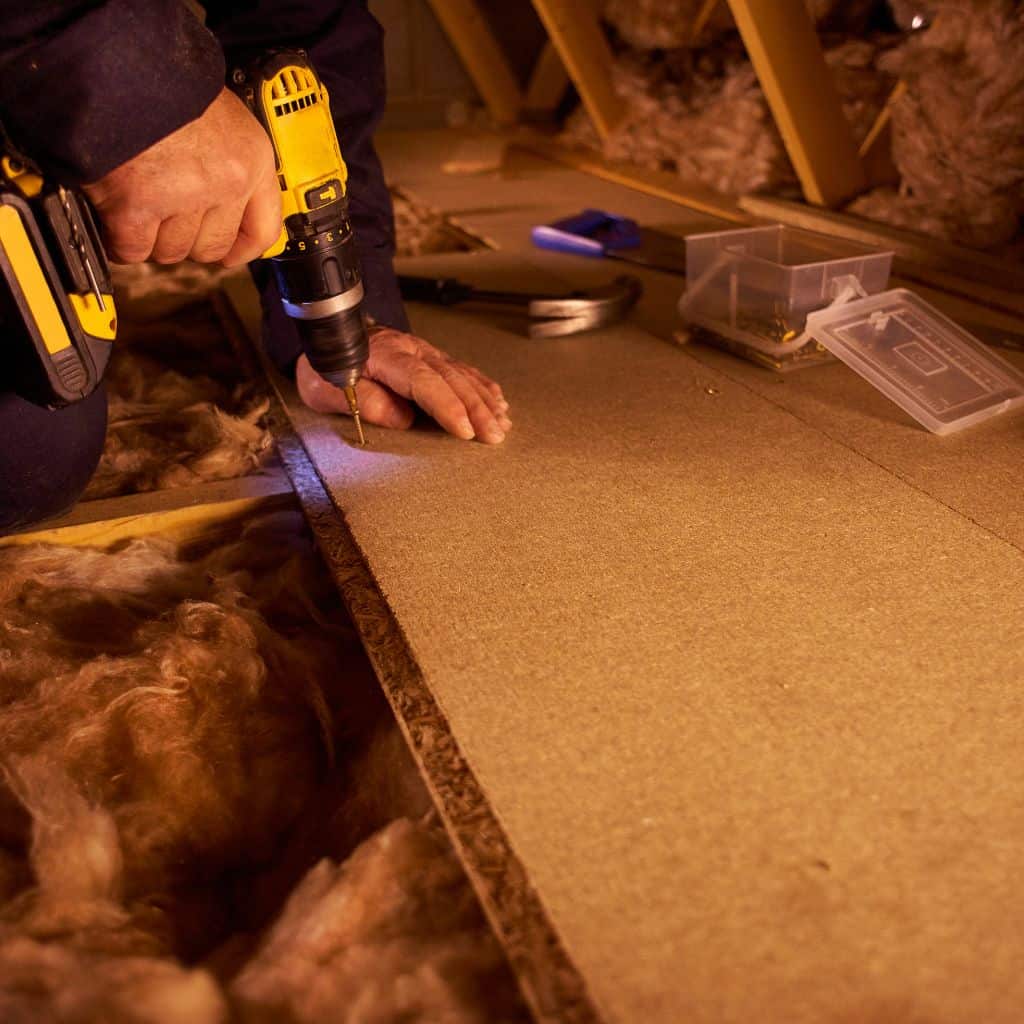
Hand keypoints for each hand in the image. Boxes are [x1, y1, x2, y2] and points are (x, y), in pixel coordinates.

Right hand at [83, 88, 280, 267]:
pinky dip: (118, 240)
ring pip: (171, 251)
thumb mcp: (221, 117)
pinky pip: (133, 248)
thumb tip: (227, 209)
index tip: (229, 254)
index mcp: (251, 159)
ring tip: (136, 203)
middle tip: (164, 217)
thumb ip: (229, 162)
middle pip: (211, 248)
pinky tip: (114, 217)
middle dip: (186, 240)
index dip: (243, 249)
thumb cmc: (163, 84)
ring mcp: (183, 196)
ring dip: (150, 237)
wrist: (113, 64)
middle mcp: (226, 182)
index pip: (264, 230)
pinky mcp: (137, 206)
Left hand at [296, 327, 511, 443]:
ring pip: (461, 374)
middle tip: (493, 435)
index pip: (422, 381)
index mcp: (384, 356)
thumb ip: (362, 401)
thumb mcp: (325, 390)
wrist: (328, 337)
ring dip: (484, 400)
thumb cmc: (326, 369)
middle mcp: (410, 349)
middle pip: (450, 378)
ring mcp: (424, 351)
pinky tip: (498, 401)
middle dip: (476, 408)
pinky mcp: (431, 356)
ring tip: (502, 424)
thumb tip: (402, 419)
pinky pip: (462, 369)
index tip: (464, 430)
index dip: (446, 405)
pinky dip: (482, 386)